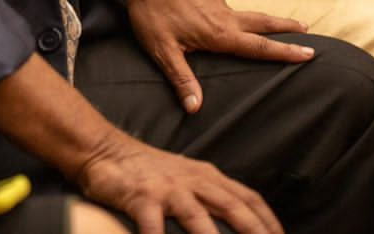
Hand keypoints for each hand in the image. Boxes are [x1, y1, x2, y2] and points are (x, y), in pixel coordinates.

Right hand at [77, 135, 282, 233]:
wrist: (104, 149)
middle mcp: (193, 181)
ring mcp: (167, 189)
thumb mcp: (184, 178)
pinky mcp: (141, 197)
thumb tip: (233, 222)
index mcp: (207, 176)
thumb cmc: (146, 171)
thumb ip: (207, 197)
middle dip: (256, 232)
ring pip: (198, 217)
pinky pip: (152, 225)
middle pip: (234, 207)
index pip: (248, 198)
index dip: (269, 221)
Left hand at [83, 0, 311, 112]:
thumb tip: (196, 108)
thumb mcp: (162, 50)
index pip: (258, 47)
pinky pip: (233, 10)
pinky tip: (240, 22)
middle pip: (263, 23)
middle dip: (286, 29)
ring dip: (270, 21)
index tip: (310, 53)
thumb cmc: (151, 12)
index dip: (285, 52)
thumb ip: (181, 78)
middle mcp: (224, 16)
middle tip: (309, 32)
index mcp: (219, 33)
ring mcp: (216, 4)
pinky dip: (247, 17)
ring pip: (250, 15)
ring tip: (284, 26)